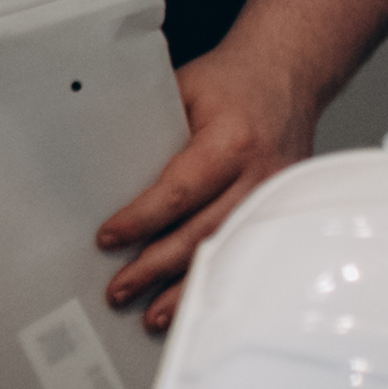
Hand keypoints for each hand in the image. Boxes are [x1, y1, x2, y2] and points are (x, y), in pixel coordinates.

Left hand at [94, 45, 321, 329]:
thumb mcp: (184, 89)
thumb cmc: (231, 81)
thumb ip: (151, 127)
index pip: (181, 190)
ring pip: (226, 251)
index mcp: (232, 139)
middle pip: (203, 232)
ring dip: (185, 287)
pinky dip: (217, 278)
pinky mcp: (279, 209)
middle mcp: (259, 172)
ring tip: (151, 313)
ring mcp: (274, 196)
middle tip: (120, 288)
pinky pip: (245, 252)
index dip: (142, 219)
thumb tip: (101, 165)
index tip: (110, 237)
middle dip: (156, 267)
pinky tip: (195, 299)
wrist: (286, 74)